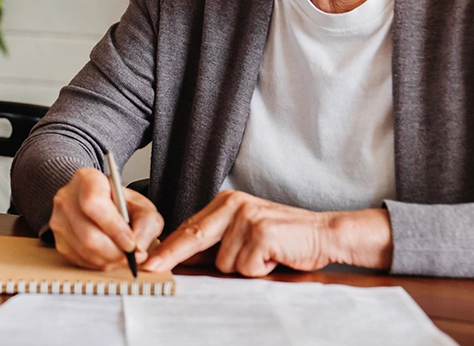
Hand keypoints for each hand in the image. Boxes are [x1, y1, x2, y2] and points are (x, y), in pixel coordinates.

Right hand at [48, 167, 163, 270]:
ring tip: (123, 255)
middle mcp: (66, 198)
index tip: (132, 244)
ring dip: (109, 260)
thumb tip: (139, 250)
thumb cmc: (120, 202)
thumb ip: (146, 224)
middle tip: (133, 256)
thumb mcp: (141, 205)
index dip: (115, 229)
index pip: (94, 205)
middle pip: (88, 235)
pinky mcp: (58, 240)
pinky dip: (98, 263)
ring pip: (84, 251)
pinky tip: (109, 256)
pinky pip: (79, 260)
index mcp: (86, 180)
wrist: (99, 201)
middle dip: (115, 252)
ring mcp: (58, 220)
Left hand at [142, 190, 391, 276]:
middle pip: (194, 237)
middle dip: (171, 256)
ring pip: (224, 263)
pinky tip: (274, 259)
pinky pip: (246, 267)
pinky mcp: (261, 233)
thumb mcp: (246, 234)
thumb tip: (184, 259)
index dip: (169, 247)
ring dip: (245, 269)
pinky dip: (260, 271)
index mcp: (227, 203)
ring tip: (264, 258)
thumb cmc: (284, 238)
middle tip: (152, 268)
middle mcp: (234, 205)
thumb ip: (218, 243)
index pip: (190, 227)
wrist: (324, 234)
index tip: (149, 260)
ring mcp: (247, 218)